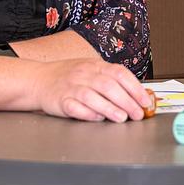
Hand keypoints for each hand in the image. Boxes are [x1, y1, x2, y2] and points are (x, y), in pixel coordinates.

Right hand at [34, 58, 153, 122]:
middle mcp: (84, 74)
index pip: (120, 74)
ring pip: (92, 96)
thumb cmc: (69, 77)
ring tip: (122, 118)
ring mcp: (71, 87)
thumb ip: (111, 80)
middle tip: (137, 114)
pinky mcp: (60, 101)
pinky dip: (88, 113)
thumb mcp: (91, 70)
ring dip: (110, 108)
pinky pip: (75, 107)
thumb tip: (138, 95)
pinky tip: (98, 118)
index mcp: (95, 66)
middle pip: (108, 86)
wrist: (38, 79)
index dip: (135, 88)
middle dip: (127, 101)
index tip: (145, 101)